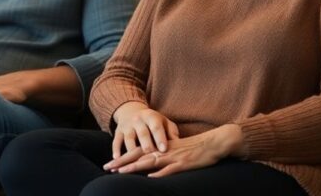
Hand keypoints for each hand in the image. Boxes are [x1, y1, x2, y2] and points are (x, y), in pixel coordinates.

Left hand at [105, 124, 243, 176]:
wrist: (214, 143)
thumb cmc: (194, 149)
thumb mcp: (175, 151)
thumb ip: (162, 156)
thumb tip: (150, 167)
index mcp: (160, 147)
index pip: (137, 152)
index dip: (123, 157)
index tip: (109, 164)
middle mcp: (163, 151)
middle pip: (138, 156)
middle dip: (122, 162)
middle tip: (107, 167)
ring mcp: (173, 157)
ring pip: (150, 161)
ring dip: (134, 167)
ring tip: (120, 172)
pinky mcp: (184, 164)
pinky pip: (170, 169)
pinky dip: (160, 173)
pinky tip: (150, 178)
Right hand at [111, 101, 179, 156]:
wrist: (131, 111)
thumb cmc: (154, 122)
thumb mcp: (164, 122)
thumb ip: (172, 133)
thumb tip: (179, 145)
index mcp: (151, 117)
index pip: (156, 127)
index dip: (160, 138)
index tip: (163, 149)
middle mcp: (138, 120)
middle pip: (142, 133)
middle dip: (146, 144)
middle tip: (150, 155)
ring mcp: (127, 126)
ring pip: (129, 138)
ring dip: (131, 150)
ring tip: (133, 161)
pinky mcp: (118, 132)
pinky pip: (116, 141)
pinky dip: (116, 150)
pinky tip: (117, 158)